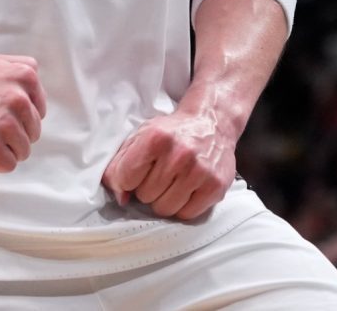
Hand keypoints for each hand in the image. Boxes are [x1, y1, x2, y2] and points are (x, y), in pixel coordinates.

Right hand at [0, 54, 45, 172]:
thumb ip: (19, 69)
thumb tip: (35, 86)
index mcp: (24, 76)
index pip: (39, 110)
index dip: (20, 118)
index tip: (1, 117)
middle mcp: (19, 99)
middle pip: (33, 131)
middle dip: (14, 134)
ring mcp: (5, 124)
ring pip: (24, 150)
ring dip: (5, 150)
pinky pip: (9, 164)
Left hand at [102, 109, 237, 219]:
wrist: (212, 121)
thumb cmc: (172, 132)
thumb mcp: (140, 137)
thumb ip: (120, 165)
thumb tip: (121, 197)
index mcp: (156, 138)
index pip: (125, 179)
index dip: (127, 179)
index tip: (137, 172)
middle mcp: (180, 154)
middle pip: (146, 196)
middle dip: (149, 188)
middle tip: (161, 173)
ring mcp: (200, 171)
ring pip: (165, 209)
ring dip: (165, 199)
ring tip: (174, 181)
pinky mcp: (216, 186)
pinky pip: (187, 215)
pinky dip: (184, 206)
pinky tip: (188, 189)